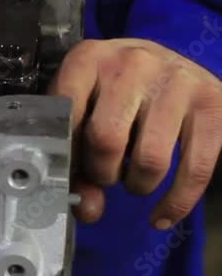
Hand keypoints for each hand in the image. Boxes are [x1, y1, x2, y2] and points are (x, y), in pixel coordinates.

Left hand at [50, 38, 221, 228]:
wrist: (170, 60)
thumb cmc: (116, 90)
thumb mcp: (86, 105)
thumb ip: (76, 155)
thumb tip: (87, 210)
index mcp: (88, 59)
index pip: (67, 116)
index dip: (67, 155)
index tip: (72, 171)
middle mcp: (131, 64)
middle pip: (106, 140)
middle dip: (102, 172)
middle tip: (106, 175)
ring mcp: (176, 81)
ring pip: (150, 159)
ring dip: (137, 185)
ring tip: (133, 180)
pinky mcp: (212, 103)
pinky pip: (195, 168)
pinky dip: (176, 203)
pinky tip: (162, 216)